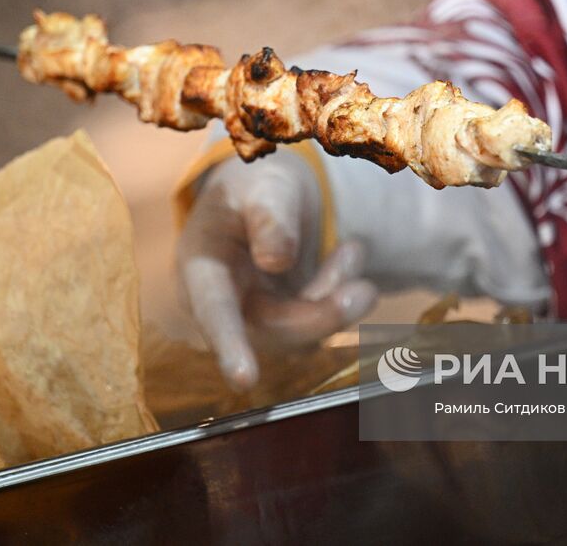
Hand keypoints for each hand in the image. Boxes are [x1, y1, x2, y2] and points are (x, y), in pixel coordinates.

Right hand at [177, 150, 377, 389]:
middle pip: (271, 329)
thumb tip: (276, 262)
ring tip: (354, 248)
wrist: (270, 196)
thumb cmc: (257, 188)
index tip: (244, 380)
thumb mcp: (263, 186)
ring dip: (336, 300)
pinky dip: (341, 293)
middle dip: (321, 314)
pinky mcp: (287, 322)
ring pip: (301, 333)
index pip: (214, 310)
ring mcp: (256, 317)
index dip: (229, 345)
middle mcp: (225, 303)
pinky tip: (348, 255)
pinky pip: (320, 324)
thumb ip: (270, 218)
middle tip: (365, 291)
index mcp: (201, 266)